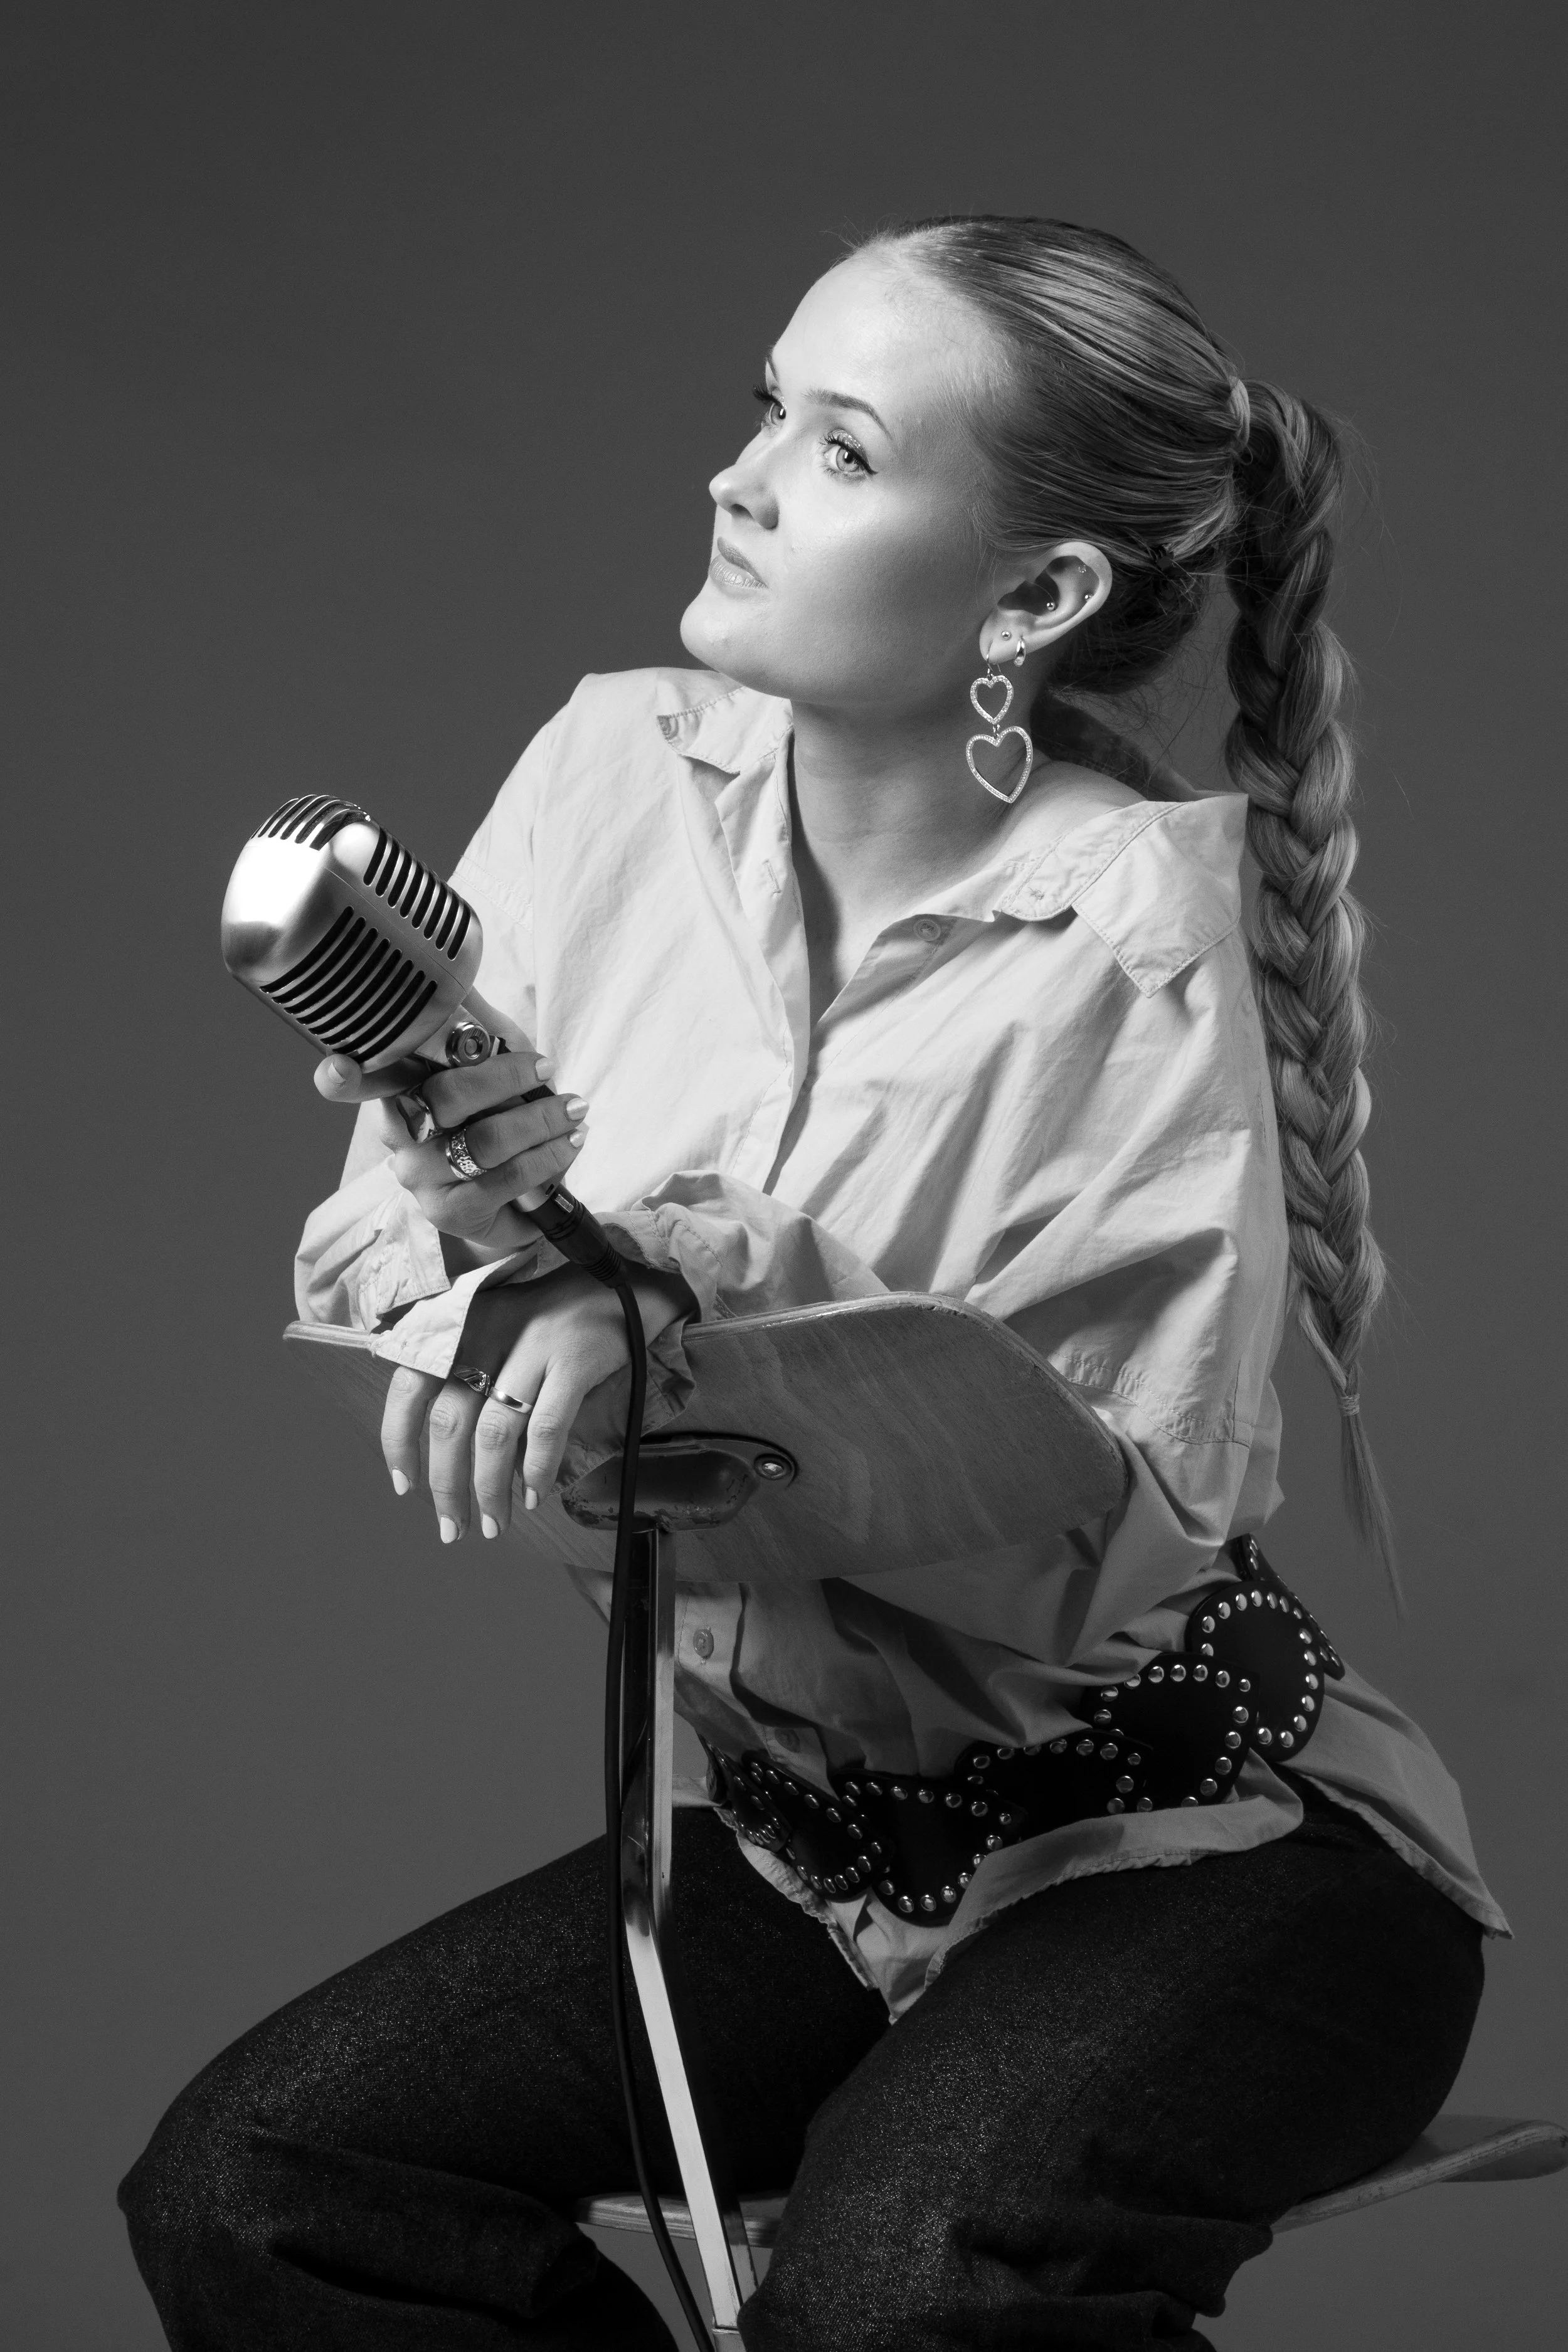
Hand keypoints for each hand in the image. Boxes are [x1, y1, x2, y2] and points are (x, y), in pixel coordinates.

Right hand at [315, 1023, 587, 1257]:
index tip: (336, 1068)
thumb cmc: (500, 1113)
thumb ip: (471, 1018)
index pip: (359, 1080)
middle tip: (545, 1068)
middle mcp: (398, 1135)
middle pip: (444, 1098)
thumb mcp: (491, 1056)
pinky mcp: (452, 1212)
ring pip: (484, 1141)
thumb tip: (457, 967)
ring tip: (573, 1109)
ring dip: (540, 1120)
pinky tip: (570, 1141)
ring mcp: (421, 1178)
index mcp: (396, 1090)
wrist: (522, 1196)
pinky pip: (505, 1178)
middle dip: (505, 1077)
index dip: (343, 1077)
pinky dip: (548, 1155)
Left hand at [381, 1267, 692, 1541]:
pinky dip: (536, 1468)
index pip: (409, 1384)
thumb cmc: (556, 1317)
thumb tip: (443, 1450)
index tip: (403, 1485)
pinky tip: (534, 1494)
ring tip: (492, 1524)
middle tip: (451, 1528)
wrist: (628, 1283)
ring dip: (488, 1489)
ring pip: (494, 1432)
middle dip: (445, 1485)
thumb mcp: (499, 1329)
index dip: (398, 1440)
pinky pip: (545, 1427)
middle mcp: (489, 1329)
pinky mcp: (574, 1358)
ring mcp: (532, 1343)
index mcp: (462, 1322)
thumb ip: (466, 1370)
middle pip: (448, 1420)